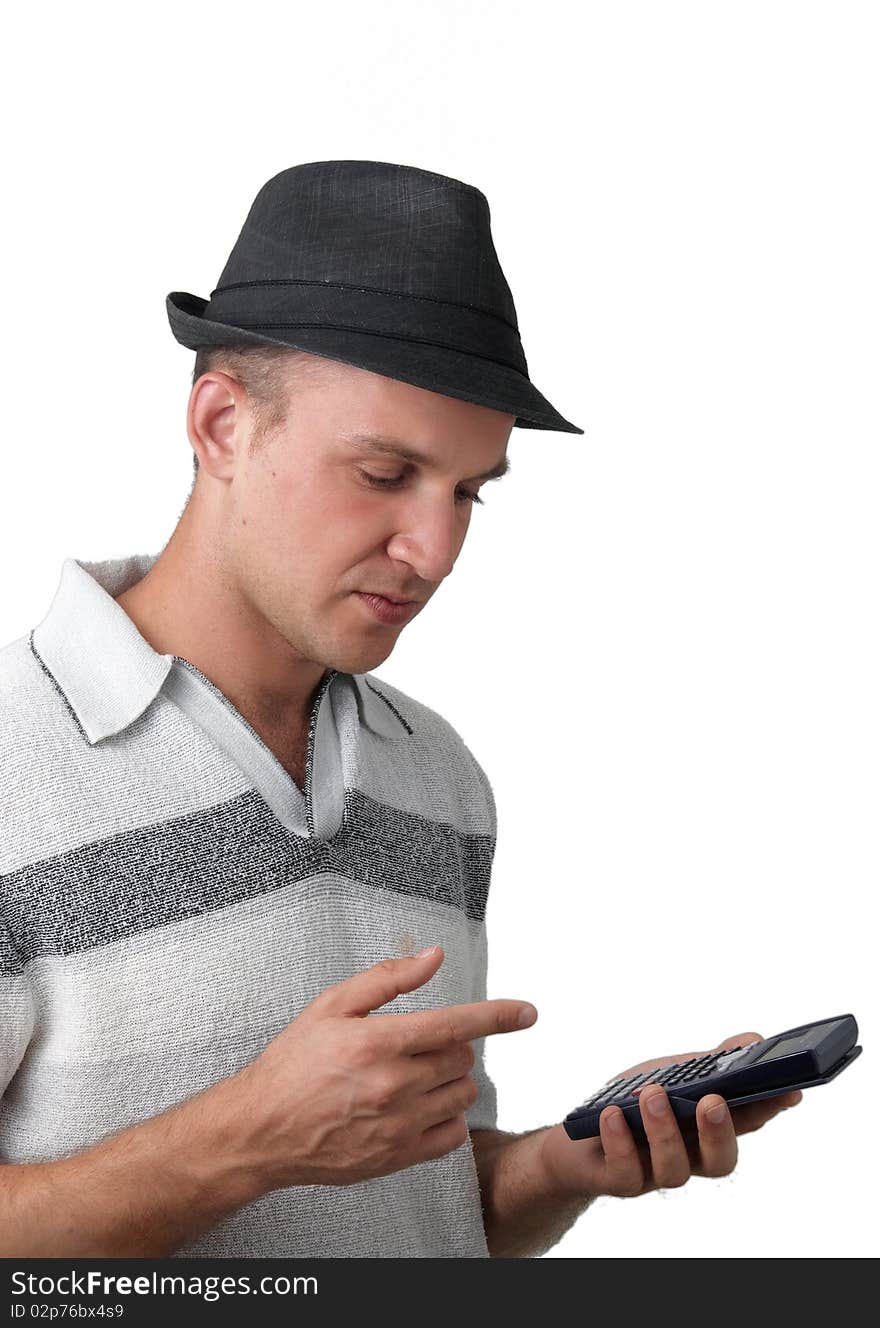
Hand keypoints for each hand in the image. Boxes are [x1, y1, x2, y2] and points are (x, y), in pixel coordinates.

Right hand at [228, 945, 536, 1190]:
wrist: (261, 1130)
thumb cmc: (292, 1065)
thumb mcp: (331, 1006)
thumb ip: (387, 979)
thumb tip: (433, 957)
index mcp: (379, 1042)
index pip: (456, 1025)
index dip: (498, 1016)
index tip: (527, 1012)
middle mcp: (394, 1085)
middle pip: (462, 1059)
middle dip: (451, 1045)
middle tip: (419, 1044)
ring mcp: (398, 1125)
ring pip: (461, 1095)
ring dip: (451, 1080)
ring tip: (416, 1075)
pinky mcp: (397, 1157)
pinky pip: (451, 1135)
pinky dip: (446, 1117)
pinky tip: (421, 1106)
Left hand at [541, 1032, 803, 1200]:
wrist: (579, 1137)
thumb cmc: (634, 1102)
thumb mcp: (674, 1074)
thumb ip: (712, 1063)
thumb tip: (753, 1039)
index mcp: (707, 1128)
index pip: (748, 1121)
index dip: (770, 1108)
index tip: (788, 1089)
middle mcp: (689, 1155)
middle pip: (720, 1161)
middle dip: (719, 1133)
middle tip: (712, 1101)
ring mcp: (656, 1171)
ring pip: (674, 1170)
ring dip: (664, 1129)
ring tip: (651, 1094)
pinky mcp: (620, 1180)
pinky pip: (626, 1172)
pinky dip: (621, 1140)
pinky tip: (612, 1115)